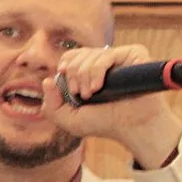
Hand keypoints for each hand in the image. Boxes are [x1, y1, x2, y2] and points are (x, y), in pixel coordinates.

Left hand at [45, 43, 181, 168]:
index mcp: (92, 71)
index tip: (67, 83)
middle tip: (82, 95)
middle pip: (78, 54)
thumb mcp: (70, 120)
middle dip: (74, 75)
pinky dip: (97, 70)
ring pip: (90, 55)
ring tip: (91, 94)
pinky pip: (107, 55)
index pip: (72, 56)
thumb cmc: (106, 124)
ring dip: (85, 77)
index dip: (66, 65)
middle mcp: (106, 62)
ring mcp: (120, 57)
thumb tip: (47, 81)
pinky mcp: (134, 55)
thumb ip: (51, 105)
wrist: (133, 127)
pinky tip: (99, 86)